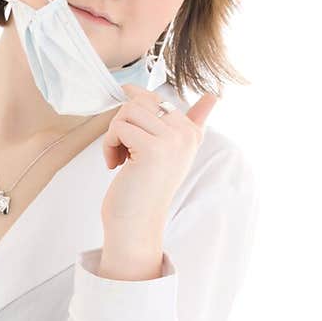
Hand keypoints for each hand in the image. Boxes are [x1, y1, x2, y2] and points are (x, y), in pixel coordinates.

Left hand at [100, 84, 220, 238]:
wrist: (136, 224)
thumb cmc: (144, 190)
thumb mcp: (167, 152)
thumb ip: (189, 124)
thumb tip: (213, 95)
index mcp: (191, 133)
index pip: (158, 97)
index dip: (136, 98)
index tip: (128, 98)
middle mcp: (186, 135)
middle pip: (140, 100)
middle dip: (122, 122)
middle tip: (121, 149)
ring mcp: (171, 140)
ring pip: (128, 111)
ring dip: (114, 134)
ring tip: (118, 157)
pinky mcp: (152, 148)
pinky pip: (119, 127)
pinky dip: (108, 145)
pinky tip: (114, 165)